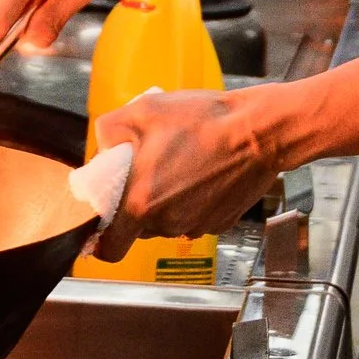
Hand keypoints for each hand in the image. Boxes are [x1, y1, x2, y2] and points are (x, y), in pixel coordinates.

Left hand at [92, 85, 284, 262]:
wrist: (258, 130)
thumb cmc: (203, 120)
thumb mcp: (142, 111)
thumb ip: (109, 133)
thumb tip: (101, 151)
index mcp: (139, 203)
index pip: (108, 248)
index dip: (100, 237)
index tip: (102, 222)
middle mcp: (166, 223)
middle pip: (138, 229)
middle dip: (135, 207)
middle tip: (145, 173)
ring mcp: (195, 226)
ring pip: (166, 223)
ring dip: (165, 202)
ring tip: (178, 165)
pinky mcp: (218, 223)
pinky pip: (193, 218)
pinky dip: (191, 201)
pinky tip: (200, 173)